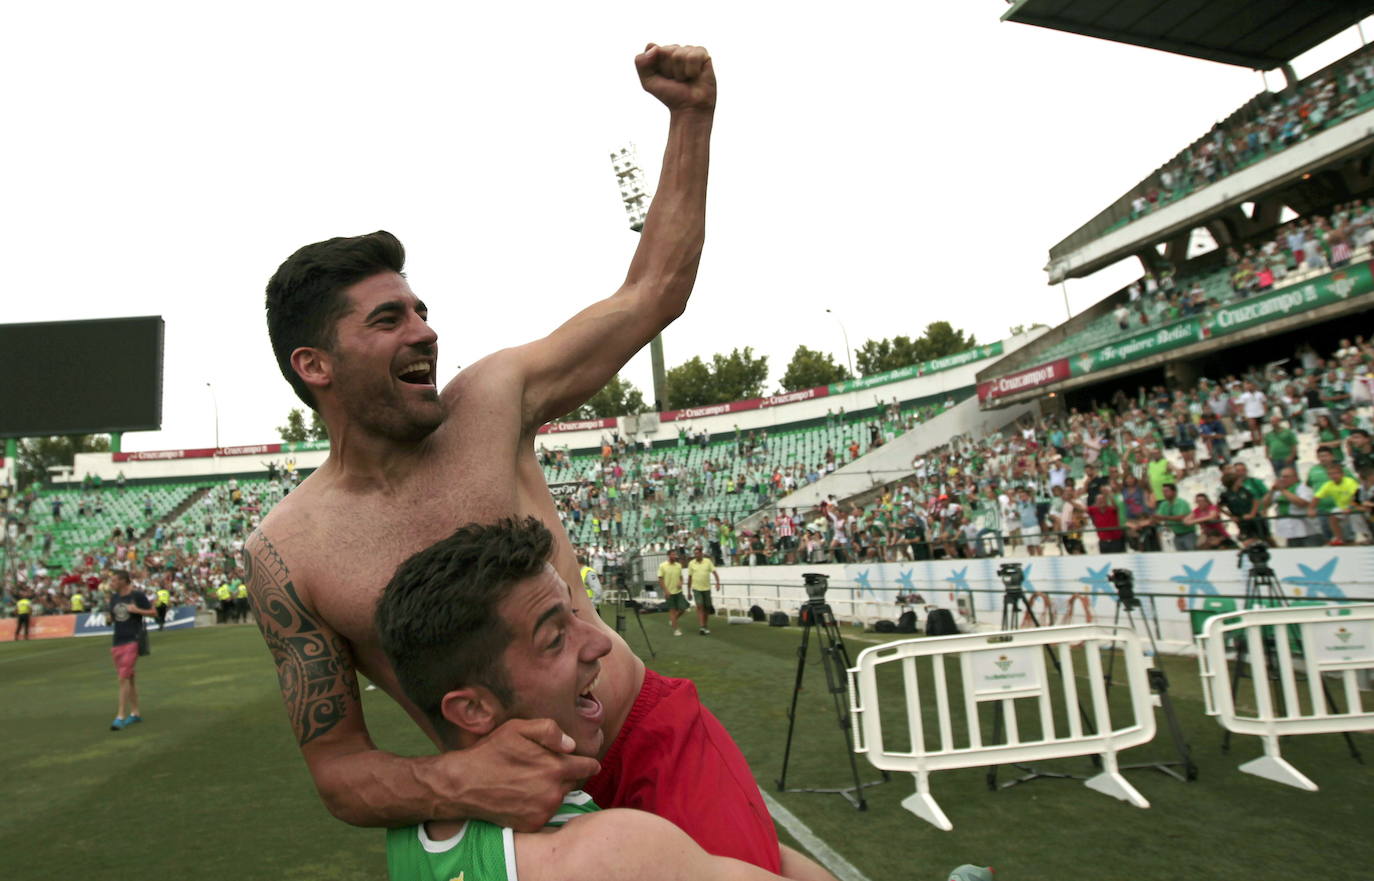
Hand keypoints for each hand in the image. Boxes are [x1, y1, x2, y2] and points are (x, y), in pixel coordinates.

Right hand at [447, 718, 600, 831]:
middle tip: (541, 768)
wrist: (462, 784)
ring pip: (559, 798)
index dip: (586, 762)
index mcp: (556, 768)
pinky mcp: (532, 825)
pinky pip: (545, 813)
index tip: (581, 761)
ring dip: (551, 790)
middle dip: (563, 775)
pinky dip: (538, 806)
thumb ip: (549, 731)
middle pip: (573, 782)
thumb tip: (571, 745)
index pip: (589, 767)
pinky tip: (521, 796)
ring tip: (527, 781)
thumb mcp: (518, 728)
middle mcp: (554, 793)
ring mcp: (543, 812)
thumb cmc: (491, 752)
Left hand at [636, 43, 714, 111]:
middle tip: (676, 80)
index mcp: (661, 53)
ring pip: (679, 54)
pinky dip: (692, 70)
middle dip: (668, 69)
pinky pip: (693, 56)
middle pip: (665, 51)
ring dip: (680, 72)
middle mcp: (675, 49)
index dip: (656, 67)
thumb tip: (654, 47)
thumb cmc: (670, 95)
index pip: (653, 49)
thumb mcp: (648, 81)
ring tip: (685, 79)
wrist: (689, 108)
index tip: (662, 78)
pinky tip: (695, 76)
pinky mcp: (703, 54)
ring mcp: (689, 51)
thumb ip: (641, 63)